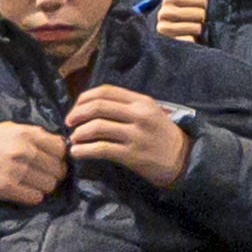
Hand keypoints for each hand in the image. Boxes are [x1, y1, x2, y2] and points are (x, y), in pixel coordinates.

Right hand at [0, 120, 69, 207]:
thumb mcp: (6, 129)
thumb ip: (31, 134)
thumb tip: (56, 144)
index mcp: (25, 133)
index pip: (60, 148)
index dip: (60, 157)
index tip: (52, 162)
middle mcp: (23, 150)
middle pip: (57, 168)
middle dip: (53, 174)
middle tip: (41, 177)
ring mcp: (16, 169)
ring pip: (49, 185)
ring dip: (43, 187)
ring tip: (31, 185)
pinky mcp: (7, 187)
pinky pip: (35, 197)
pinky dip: (32, 197)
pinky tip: (23, 192)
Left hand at [63, 83, 191, 187]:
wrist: (182, 160)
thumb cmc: (161, 136)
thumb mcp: (149, 113)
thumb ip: (125, 106)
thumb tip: (91, 106)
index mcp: (141, 101)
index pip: (106, 91)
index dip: (85, 98)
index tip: (75, 109)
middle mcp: (138, 114)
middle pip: (98, 106)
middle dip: (77, 114)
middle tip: (68, 123)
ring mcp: (136, 135)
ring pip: (97, 127)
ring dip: (79, 133)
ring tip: (73, 140)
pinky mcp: (132, 154)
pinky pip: (101, 149)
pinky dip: (84, 150)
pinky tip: (77, 153)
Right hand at [153, 0, 211, 42]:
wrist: (174, 38)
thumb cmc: (186, 14)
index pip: (201, 0)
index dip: (205, 6)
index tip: (198, 9)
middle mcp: (162, 12)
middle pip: (199, 14)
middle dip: (202, 19)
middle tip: (194, 21)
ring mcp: (162, 29)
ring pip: (195, 28)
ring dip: (197, 30)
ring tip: (190, 30)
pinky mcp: (166, 44)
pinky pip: (188, 41)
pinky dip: (192, 41)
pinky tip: (186, 40)